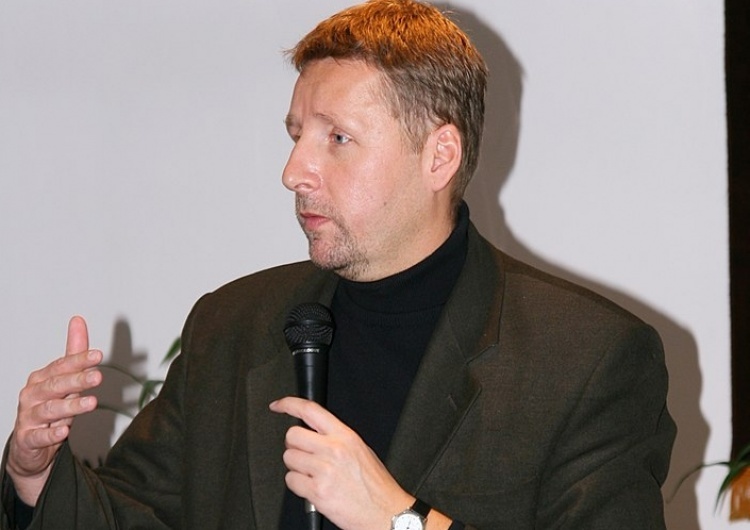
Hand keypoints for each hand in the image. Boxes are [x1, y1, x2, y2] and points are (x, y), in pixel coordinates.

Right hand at [6, 316, 102, 505]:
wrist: (30, 444)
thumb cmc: (50, 407)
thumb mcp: (65, 380)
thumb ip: (74, 353)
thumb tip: (78, 320)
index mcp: (42, 377)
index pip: (62, 365)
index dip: (80, 360)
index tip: (98, 355)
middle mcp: (33, 394)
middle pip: (56, 385)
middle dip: (77, 380)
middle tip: (97, 378)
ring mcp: (28, 416)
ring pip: (50, 409)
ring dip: (71, 406)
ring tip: (91, 403)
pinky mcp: (28, 438)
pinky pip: (39, 436)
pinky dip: (51, 434)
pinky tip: (64, 431)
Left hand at [269, 396, 413, 529]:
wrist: (385, 512)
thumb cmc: (375, 485)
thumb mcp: (361, 450)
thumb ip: (337, 438)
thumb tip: (313, 433)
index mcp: (345, 436)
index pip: (310, 411)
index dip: (289, 404)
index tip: (278, 406)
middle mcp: (334, 450)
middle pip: (292, 436)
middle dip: (294, 446)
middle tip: (305, 456)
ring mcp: (324, 470)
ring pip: (289, 459)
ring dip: (296, 468)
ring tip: (314, 475)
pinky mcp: (317, 491)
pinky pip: (291, 481)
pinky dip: (298, 485)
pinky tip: (313, 487)